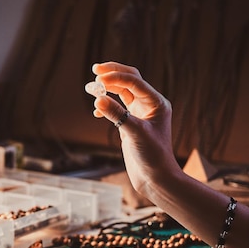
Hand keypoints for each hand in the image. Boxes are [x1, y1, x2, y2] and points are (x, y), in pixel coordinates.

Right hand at [90, 62, 179, 195]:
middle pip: (130, 80)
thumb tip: (98, 99)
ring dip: (108, 87)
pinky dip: (107, 104)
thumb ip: (117, 115)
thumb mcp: (134, 133)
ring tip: (92, 86)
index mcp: (156, 103)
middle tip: (95, 69)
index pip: (134, 82)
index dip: (116, 77)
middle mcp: (149, 105)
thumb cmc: (152, 157)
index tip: (98, 77)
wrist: (156, 178)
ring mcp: (140, 114)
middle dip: (113, 74)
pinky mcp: (131, 124)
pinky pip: (118, 106)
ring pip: (123, 92)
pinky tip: (97, 110)